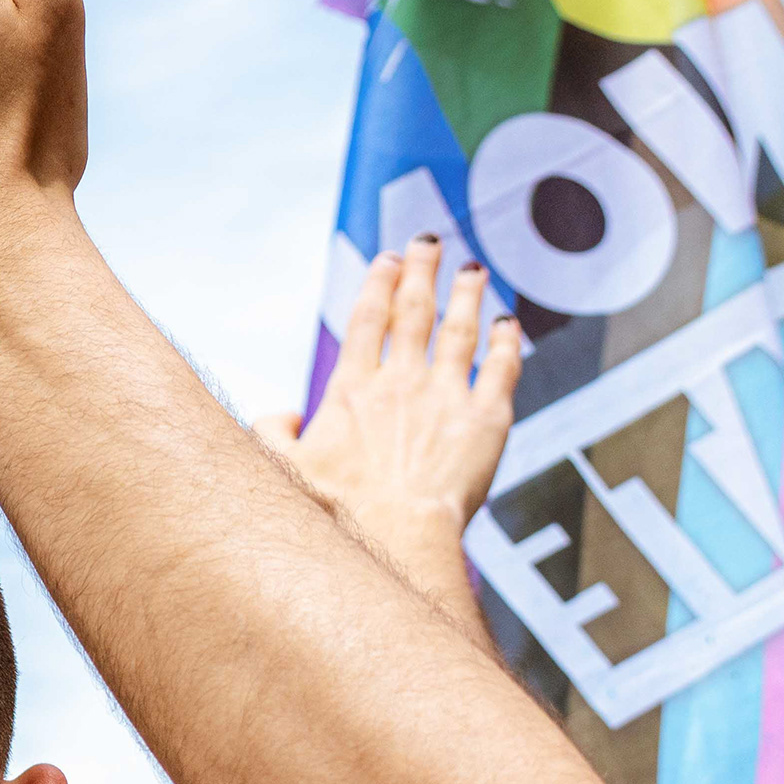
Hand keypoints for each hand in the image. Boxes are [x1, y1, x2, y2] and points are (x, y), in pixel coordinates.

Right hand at [259, 247, 520, 639]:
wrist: (394, 541)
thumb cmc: (336, 516)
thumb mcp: (282, 469)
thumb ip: (274, 432)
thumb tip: (285, 413)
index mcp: (351, 390)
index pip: (367, 320)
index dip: (379, 285)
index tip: (388, 260)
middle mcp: (401, 383)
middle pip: (414, 312)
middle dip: (422, 270)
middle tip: (430, 243)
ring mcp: (446, 398)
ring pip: (461, 331)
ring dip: (467, 296)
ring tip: (473, 271)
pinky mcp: (486, 422)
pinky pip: (502, 370)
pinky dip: (507, 343)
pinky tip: (510, 326)